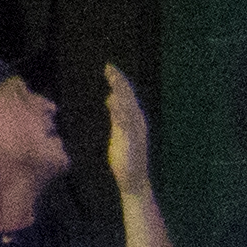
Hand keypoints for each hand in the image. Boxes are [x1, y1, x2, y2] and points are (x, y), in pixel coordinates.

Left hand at [105, 65, 155, 196]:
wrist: (134, 180)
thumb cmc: (126, 158)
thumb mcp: (119, 131)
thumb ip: (116, 115)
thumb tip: (110, 98)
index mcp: (135, 119)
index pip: (128, 96)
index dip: (119, 81)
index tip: (109, 68)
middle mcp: (138, 123)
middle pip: (129, 97)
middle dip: (119, 81)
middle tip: (108, 66)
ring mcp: (136, 132)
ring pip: (128, 106)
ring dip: (120, 90)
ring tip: (112, 77)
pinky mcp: (131, 141)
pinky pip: (125, 122)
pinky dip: (119, 110)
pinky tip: (111, 100)